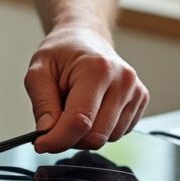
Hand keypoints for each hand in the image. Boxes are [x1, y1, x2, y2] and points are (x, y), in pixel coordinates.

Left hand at [25, 27, 147, 152]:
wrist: (86, 37)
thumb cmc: (63, 52)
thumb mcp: (39, 71)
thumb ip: (41, 103)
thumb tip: (47, 134)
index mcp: (97, 69)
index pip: (79, 121)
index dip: (57, 139)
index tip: (41, 144)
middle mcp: (123, 80)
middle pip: (95, 136)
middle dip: (71, 137)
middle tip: (57, 120)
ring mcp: (136, 91)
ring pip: (107, 139)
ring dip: (86, 134)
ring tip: (76, 108)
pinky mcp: (141, 101)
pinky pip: (117, 134)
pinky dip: (100, 129)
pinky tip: (92, 110)